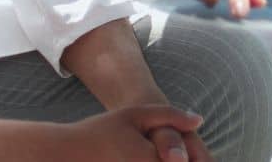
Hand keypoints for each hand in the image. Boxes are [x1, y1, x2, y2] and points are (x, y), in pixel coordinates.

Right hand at [56, 106, 211, 161]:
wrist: (64, 154)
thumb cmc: (100, 132)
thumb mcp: (135, 115)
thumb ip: (170, 116)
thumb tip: (200, 121)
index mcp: (154, 159)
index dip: (202, 159)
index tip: (207, 158)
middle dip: (192, 161)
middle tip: (195, 157)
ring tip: (178, 156)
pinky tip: (161, 160)